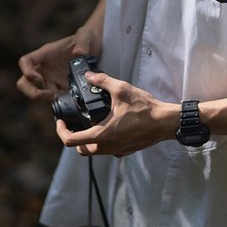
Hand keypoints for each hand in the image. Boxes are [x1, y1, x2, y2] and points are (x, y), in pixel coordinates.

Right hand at [16, 26, 100, 100]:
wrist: (96, 47)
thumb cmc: (87, 38)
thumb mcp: (86, 36)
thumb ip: (83, 42)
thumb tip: (78, 53)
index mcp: (46, 54)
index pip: (26, 62)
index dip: (27, 71)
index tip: (39, 79)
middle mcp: (45, 68)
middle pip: (24, 82)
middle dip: (32, 92)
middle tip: (49, 94)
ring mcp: (52, 79)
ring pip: (37, 93)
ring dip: (45, 99)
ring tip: (61, 97)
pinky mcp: (61, 87)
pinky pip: (54, 98)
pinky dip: (59, 101)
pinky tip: (70, 99)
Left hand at [55, 71, 179, 156]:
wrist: (166, 122)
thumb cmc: (145, 108)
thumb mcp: (122, 90)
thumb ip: (103, 81)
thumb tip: (89, 76)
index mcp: (102, 134)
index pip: (71, 141)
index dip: (61, 131)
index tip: (61, 121)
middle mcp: (108, 147)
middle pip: (80, 149)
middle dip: (73, 137)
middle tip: (73, 123)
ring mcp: (117, 151)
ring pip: (94, 151)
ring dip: (87, 140)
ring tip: (89, 123)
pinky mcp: (126, 150)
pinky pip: (108, 150)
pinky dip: (102, 141)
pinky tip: (108, 126)